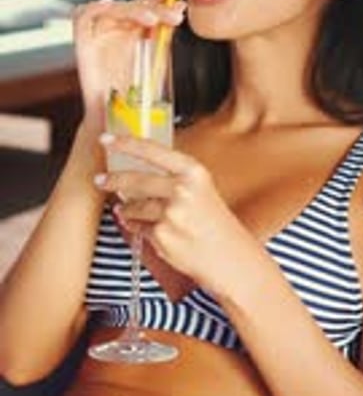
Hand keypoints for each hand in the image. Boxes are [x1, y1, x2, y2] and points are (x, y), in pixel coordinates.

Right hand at [73, 0, 185, 129]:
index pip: (150, 1)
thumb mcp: (158, 57)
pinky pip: (83, 16)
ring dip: (133, 8)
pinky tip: (109, 4)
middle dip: (156, 3)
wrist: (120, 119)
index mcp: (138, 27)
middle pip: (135, 2)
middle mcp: (119, 26)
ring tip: (153, 19)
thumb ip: (165, 32)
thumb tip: (181, 6)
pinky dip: (95, 8)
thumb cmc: (141, 92)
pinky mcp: (83, 42)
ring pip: (114, 7)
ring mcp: (101, 32)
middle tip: (175, 14)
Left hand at [93, 134, 257, 296]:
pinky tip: (152, 230)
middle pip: (135, 178)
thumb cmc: (214, 223)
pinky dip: (139, 228)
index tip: (106, 138)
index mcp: (193, 171)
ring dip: (127, 209)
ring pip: (133, 206)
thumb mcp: (200, 189)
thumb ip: (171, 177)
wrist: (230, 257)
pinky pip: (138, 227)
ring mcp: (171, 213)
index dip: (125, 142)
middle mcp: (182, 189)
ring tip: (130, 211)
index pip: (152, 150)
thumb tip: (134, 172)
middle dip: (112, 180)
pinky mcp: (162, 236)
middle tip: (100, 180)